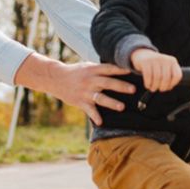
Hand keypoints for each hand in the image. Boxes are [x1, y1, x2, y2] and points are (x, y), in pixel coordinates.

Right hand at [13, 54, 134, 126]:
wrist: (56, 79)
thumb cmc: (76, 72)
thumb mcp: (87, 66)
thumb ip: (101, 69)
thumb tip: (119, 68)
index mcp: (93, 70)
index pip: (109, 69)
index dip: (120, 70)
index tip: (132, 71)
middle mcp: (90, 80)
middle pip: (107, 83)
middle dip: (121, 86)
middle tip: (133, 89)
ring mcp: (85, 92)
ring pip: (100, 98)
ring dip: (111, 103)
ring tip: (122, 107)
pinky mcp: (80, 102)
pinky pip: (89, 110)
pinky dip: (95, 116)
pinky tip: (101, 122)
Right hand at [131, 48, 181, 91]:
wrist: (142, 55)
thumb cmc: (156, 66)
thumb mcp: (165, 68)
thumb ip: (169, 76)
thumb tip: (169, 87)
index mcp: (172, 61)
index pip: (177, 75)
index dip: (173, 84)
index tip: (168, 87)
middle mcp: (165, 59)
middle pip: (166, 78)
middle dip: (163, 87)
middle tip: (159, 89)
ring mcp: (155, 59)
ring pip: (157, 78)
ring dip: (155, 86)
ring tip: (153, 88)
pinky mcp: (146, 61)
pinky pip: (148, 76)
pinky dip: (148, 83)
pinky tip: (148, 85)